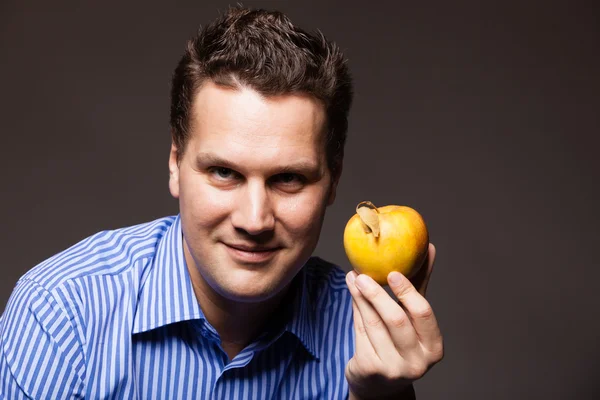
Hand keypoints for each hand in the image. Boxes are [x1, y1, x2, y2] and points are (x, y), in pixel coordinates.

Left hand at [345, 243, 443, 399]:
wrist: (379, 384)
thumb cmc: (400, 342)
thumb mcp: (413, 318)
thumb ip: (419, 286)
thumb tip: (429, 248)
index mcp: (434, 347)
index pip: (423, 314)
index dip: (408, 292)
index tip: (393, 272)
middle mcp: (417, 362)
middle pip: (395, 320)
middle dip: (376, 294)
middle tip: (362, 273)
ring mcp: (393, 368)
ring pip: (373, 323)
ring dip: (360, 297)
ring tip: (352, 277)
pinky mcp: (370, 369)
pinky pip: (360, 331)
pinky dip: (355, 309)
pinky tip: (352, 293)